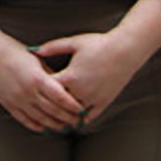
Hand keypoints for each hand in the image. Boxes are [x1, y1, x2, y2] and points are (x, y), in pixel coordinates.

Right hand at [0, 35, 84, 133]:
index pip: (60, 97)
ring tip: (64, 127)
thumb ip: (50, 75)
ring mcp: (18, 99)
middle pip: (52, 110)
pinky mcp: (8, 104)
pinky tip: (44, 127)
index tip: (82, 110)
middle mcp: (28, 91)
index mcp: (37, 78)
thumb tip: (64, 88)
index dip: (72, 106)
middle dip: (67, 117)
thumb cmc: (15, 52)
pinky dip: (36, 125)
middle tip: (78, 121)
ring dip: (54, 124)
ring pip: (40, 118)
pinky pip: (25, 119)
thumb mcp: (37, 60)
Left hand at [38, 28, 154, 128]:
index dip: (40, 88)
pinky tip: (74, 117)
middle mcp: (80, 91)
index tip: (35, 87)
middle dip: (50, 105)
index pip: (48, 89)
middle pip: (58, 105)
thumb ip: (53, 47)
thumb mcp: (74, 42)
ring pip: (72, 114)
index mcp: (70, 77)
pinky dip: (80, 118)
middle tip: (40, 106)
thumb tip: (35, 50)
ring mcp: (92, 99)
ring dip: (64, 115)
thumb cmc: (99, 44)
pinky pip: (89, 117)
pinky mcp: (103, 102)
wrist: (125, 50)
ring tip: (55, 116)